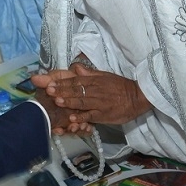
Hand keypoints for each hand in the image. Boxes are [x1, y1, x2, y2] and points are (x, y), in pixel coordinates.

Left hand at [34, 64, 151, 126]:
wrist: (137, 97)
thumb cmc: (119, 86)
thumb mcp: (104, 76)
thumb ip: (88, 73)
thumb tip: (74, 67)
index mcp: (94, 80)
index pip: (74, 80)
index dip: (60, 81)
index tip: (47, 82)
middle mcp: (95, 90)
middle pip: (75, 89)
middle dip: (61, 90)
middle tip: (48, 91)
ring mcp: (99, 103)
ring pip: (82, 101)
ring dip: (69, 101)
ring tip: (57, 101)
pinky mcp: (104, 114)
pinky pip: (91, 115)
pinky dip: (82, 117)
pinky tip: (73, 118)